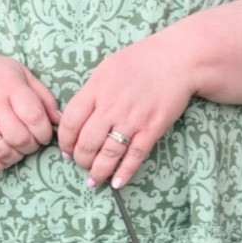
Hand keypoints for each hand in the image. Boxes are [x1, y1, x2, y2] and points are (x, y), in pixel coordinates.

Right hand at [0, 45, 59, 170]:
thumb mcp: (19, 73)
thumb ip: (43, 95)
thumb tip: (60, 119)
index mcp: (9, 87)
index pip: (34, 117)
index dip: (45, 131)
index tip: (44, 132)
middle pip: (20, 138)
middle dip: (32, 145)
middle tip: (31, 140)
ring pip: (3, 152)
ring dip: (17, 155)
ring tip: (17, 146)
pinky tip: (3, 155)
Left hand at [58, 33, 195, 188]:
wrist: (177, 59)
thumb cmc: (141, 60)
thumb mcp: (107, 69)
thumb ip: (91, 92)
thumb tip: (76, 116)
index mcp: (96, 90)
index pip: (70, 122)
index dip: (64, 142)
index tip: (66, 150)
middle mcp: (111, 107)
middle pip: (86, 143)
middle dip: (80, 160)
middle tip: (81, 164)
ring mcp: (132, 119)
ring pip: (108, 154)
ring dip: (98, 171)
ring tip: (94, 180)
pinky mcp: (152, 129)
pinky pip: (135, 156)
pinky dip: (124, 172)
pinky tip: (117, 183)